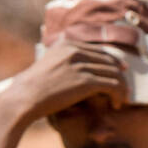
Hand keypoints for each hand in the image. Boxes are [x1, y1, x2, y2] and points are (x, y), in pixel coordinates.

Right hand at [0, 40, 129, 147]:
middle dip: (120, 77)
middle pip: (110, 62)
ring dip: (122, 89)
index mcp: (67, 43)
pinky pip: (113, 85)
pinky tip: (115, 105)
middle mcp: (75, 50)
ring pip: (115, 74)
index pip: (100, 52)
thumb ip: (65, 61)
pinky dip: (119, 95)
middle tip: (123, 92)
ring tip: (120, 101)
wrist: (25, 97)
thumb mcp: (49, 65)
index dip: (114, 64)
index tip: (120, 74)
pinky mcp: (85, 81)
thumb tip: (82, 70)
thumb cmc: (35, 87)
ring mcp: (81, 64)